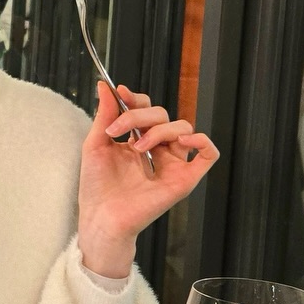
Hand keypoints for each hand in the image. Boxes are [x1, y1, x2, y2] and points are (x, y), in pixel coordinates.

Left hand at [76, 84, 219, 278]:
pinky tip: (180, 142)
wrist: (101, 217)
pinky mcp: (184, 178)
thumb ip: (105, 114)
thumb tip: (105, 86)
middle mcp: (157, 149)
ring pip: (183, 127)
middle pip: (162, 114)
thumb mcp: (96, 144)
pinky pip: (208, 154)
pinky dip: (201, 141)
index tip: (120, 94)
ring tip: (137, 147)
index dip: (136, 100)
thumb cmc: (96, 187)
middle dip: (139, 115)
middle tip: (117, 129)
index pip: (147, 109)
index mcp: (138, 139)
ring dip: (159, 129)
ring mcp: (172, 163)